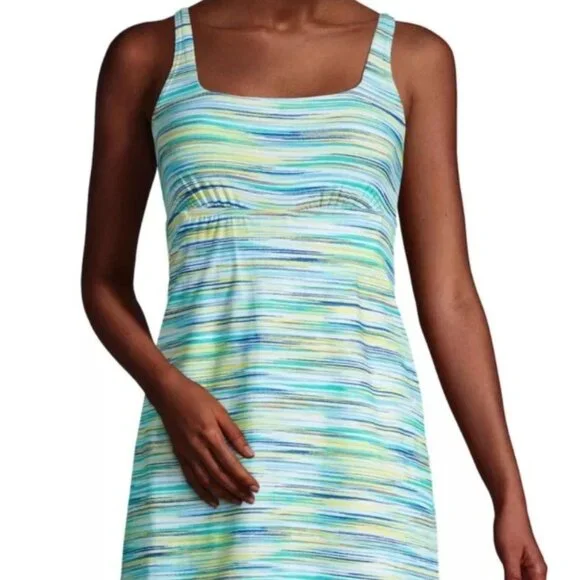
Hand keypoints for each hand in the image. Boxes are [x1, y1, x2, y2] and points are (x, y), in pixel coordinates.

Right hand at [153, 368, 259, 507]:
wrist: (168, 394)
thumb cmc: (197, 398)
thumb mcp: (220, 411)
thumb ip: (235, 434)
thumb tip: (249, 454)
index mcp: (211, 436)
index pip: (230, 464)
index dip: (243, 478)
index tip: (255, 488)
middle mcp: (198, 449)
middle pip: (220, 476)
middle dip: (236, 490)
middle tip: (250, 499)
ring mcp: (187, 454)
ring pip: (206, 481)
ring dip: (223, 494)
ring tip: (236, 501)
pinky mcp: (180, 456)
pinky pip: (192, 479)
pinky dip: (203, 492)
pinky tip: (213, 501)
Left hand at [494, 498, 546, 579]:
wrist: (508, 507)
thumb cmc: (511, 526)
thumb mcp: (509, 556)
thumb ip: (513, 577)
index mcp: (538, 571)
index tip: (510, 578)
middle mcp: (536, 571)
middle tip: (506, 574)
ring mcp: (527, 566)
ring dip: (512, 579)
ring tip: (506, 570)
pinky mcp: (519, 561)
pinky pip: (516, 577)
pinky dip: (510, 578)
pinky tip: (504, 574)